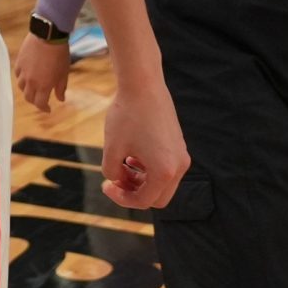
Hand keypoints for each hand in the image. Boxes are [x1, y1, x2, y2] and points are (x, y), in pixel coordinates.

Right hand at [13, 34, 70, 111]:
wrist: (47, 36)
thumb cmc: (59, 55)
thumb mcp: (64, 73)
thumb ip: (61, 88)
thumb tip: (61, 99)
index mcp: (43, 86)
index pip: (40, 103)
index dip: (44, 108)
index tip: (48, 109)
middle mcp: (31, 81)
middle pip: (28, 97)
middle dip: (35, 101)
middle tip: (40, 100)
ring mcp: (23, 72)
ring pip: (21, 86)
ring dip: (27, 90)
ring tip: (33, 87)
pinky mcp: (18, 62)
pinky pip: (17, 74)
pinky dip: (22, 78)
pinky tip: (27, 75)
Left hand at [99, 75, 188, 209]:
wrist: (143, 86)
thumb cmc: (126, 116)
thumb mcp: (112, 148)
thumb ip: (112, 172)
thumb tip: (118, 181)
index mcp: (164, 172)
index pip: (144, 201)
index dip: (122, 198)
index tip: (106, 185)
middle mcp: (179, 167)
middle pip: (157, 198)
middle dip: (134, 193)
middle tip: (114, 181)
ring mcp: (182, 156)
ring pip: (162, 184)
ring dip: (141, 182)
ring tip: (120, 167)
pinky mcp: (179, 146)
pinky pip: (165, 169)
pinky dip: (148, 170)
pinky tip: (131, 157)